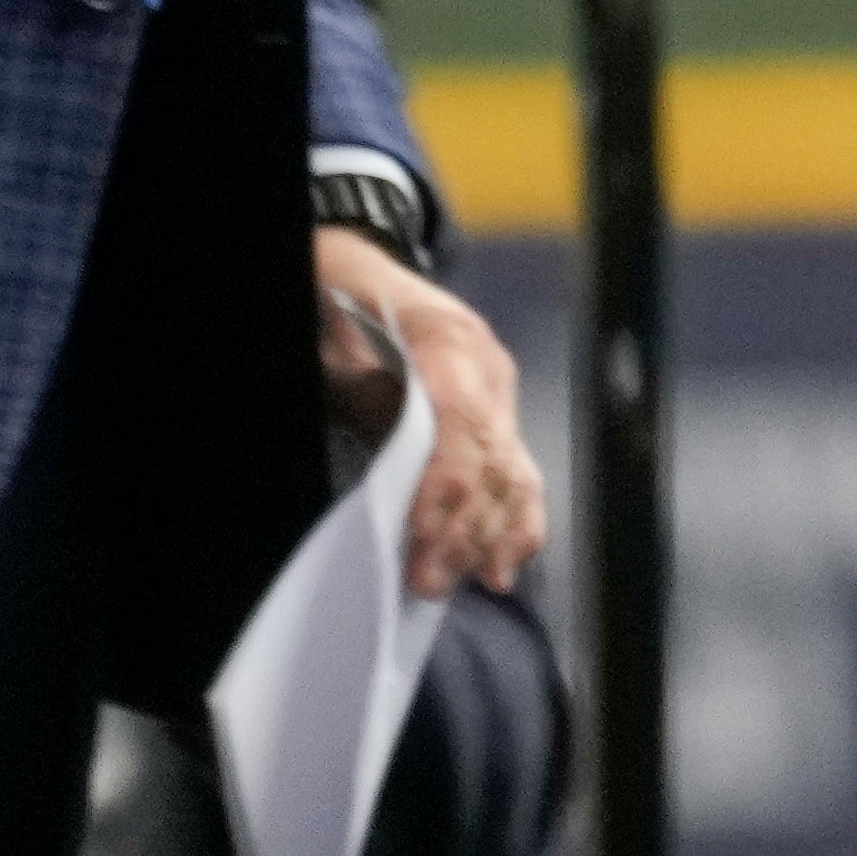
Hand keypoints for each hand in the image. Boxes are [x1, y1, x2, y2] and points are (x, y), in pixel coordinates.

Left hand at [316, 225, 545, 598]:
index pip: (461, 423)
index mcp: (447, 339)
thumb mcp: (338, 343)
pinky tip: (505, 564)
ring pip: (515, 470)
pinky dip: (518, 522)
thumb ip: (368, 394)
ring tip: (477, 583)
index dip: (446, 485)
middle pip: (491, 458)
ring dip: (496, 533)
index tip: (422, 535)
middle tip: (427, 582)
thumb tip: (395, 463)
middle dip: (465, 527)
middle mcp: (487, 368)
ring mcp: (498, 391)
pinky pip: (519, 472)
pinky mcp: (497, 415)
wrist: (354, 272)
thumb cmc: (338, 307)